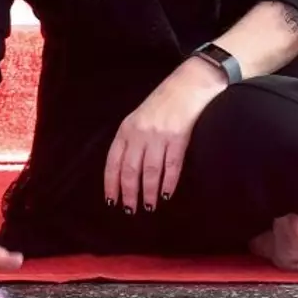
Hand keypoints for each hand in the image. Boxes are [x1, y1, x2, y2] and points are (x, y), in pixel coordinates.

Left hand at [105, 58, 226, 212]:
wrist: (186, 86)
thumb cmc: (159, 104)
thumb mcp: (136, 119)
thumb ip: (129, 142)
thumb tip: (122, 173)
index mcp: (126, 129)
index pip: (113, 161)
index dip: (111, 183)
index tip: (111, 200)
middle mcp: (140, 133)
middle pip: (130, 170)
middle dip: (129, 193)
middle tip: (129, 211)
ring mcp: (159, 136)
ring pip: (150, 171)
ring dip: (148, 192)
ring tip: (149, 207)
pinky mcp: (178, 138)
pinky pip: (172, 165)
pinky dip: (169, 182)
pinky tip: (167, 195)